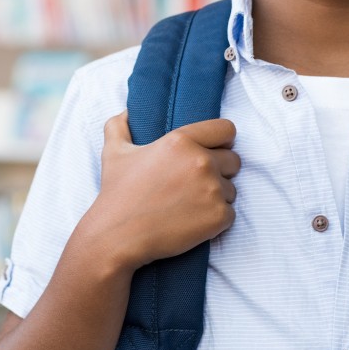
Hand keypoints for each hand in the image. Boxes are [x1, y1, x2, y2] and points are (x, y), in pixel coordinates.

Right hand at [82, 111, 240, 270]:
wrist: (116, 237)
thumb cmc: (117, 194)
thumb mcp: (114, 153)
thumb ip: (120, 126)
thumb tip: (127, 112)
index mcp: (182, 141)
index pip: (226, 129)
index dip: (222, 141)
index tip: (213, 151)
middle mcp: (201, 161)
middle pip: (234, 160)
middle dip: (220, 171)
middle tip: (195, 185)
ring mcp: (212, 189)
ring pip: (231, 189)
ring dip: (216, 197)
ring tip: (189, 205)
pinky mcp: (218, 216)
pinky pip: (230, 214)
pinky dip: (216, 220)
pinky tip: (193, 222)